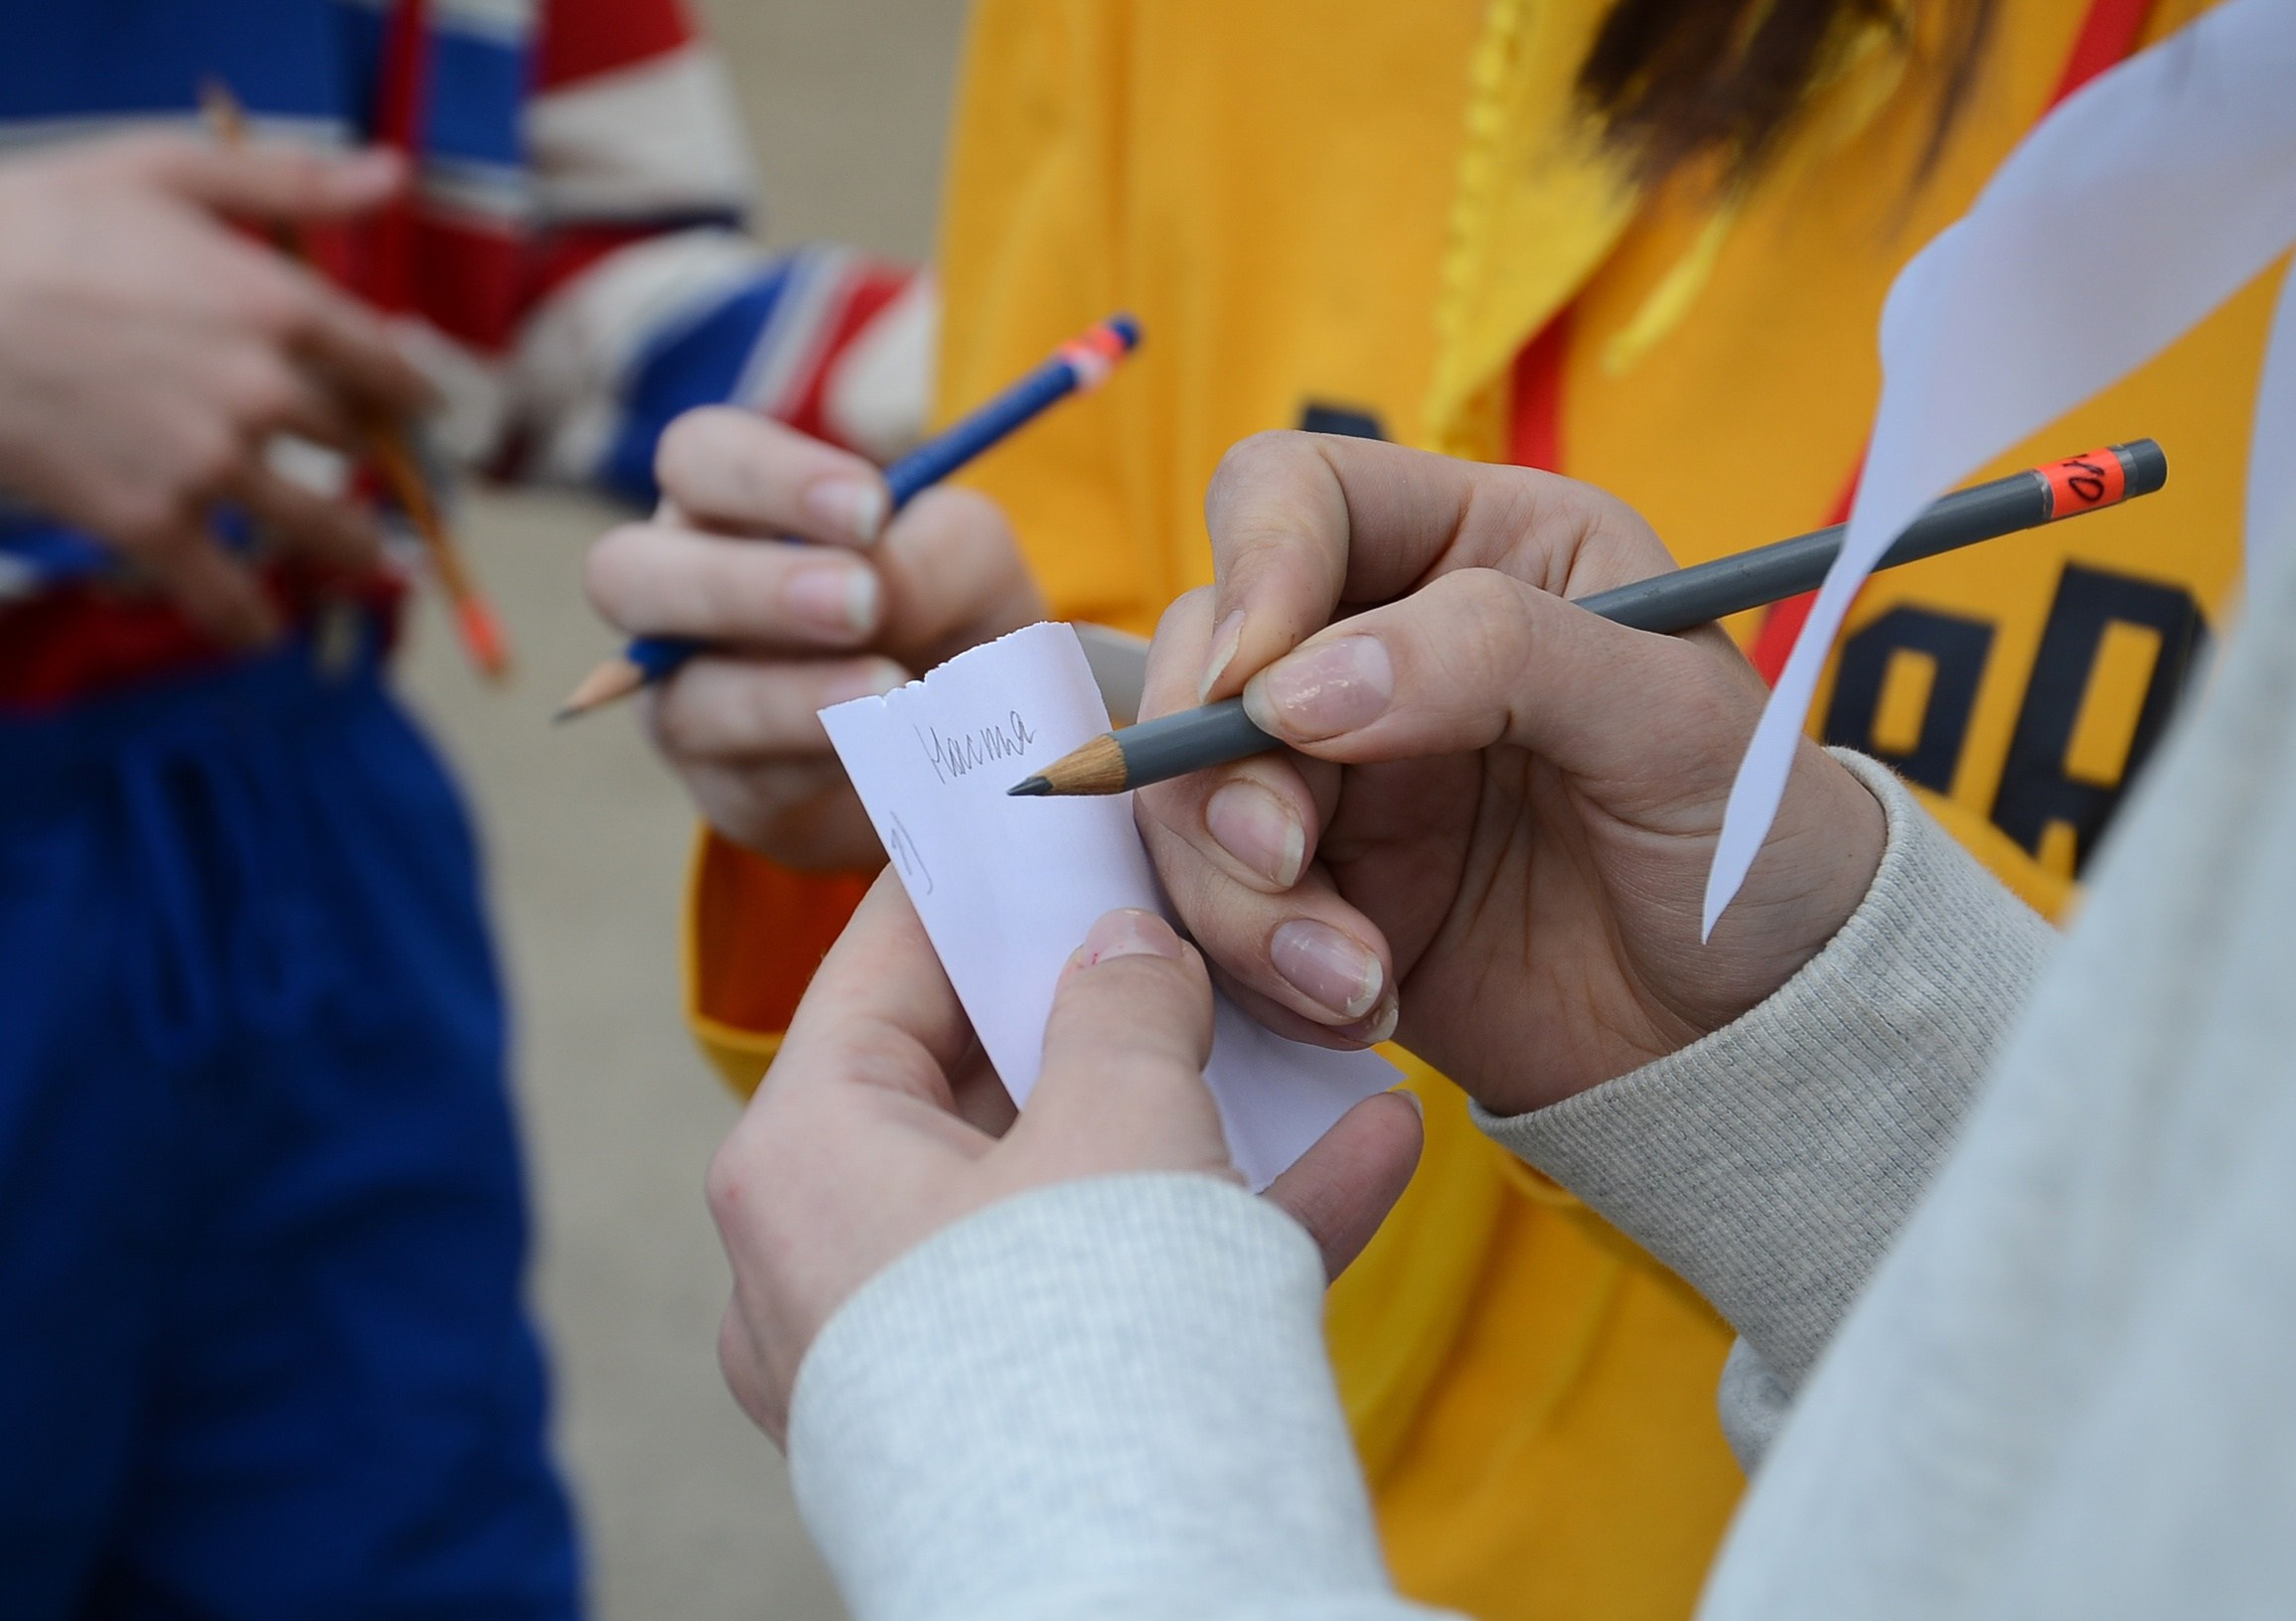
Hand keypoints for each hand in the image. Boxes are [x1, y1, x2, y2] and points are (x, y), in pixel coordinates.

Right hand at [0, 134, 432, 644]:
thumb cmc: (31, 223)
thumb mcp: (162, 172)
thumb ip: (289, 182)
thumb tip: (392, 173)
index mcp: (277, 306)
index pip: (388, 367)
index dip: (408, 391)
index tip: (417, 407)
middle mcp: (263, 392)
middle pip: (352, 443)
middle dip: (362, 456)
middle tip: (363, 470)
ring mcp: (210, 463)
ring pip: (320, 527)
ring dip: (348, 547)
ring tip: (361, 557)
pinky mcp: (148, 521)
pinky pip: (225, 593)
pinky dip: (248, 619)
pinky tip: (261, 628)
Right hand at [585, 408, 1044, 869]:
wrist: (982, 734)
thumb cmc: (951, 611)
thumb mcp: (970, 559)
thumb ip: (934, 550)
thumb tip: (878, 584)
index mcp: (727, 506)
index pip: (700, 458)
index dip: (770, 476)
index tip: (872, 507)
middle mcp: (680, 597)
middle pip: (627, 574)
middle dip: (745, 588)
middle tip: (860, 602)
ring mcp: (689, 701)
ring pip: (685, 701)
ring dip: (788, 696)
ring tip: (889, 690)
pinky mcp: (730, 791)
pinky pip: (748, 782)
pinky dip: (824, 762)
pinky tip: (888, 748)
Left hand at [708, 873, 1423, 1441]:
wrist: (1135, 1589)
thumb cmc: (1083, 1332)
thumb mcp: (1121, 1116)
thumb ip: (1123, 1001)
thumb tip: (1125, 948)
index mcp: (804, 1156)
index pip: (885, 963)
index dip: (985, 876)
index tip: (1055, 815)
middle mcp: (830, 1258)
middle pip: (984, 1079)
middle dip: (1122, 1010)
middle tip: (1198, 925)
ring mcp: (921, 1350)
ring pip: (1073, 1189)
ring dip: (1207, 1118)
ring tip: (1317, 1040)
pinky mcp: (1014, 1422)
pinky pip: (1120, 1290)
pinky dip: (1230, 1228)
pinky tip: (1374, 1151)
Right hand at [1135, 432, 1886, 1116]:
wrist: (1769, 1037)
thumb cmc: (1754, 842)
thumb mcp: (1669, 718)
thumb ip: (1496, 657)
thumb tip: (1295, 689)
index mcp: (1481, 547)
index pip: (1295, 494)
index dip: (1253, 570)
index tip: (1259, 687)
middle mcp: (1387, 646)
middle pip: (1208, 653)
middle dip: (1219, 766)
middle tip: (1285, 858)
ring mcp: (1343, 775)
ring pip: (1190, 792)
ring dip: (1237, 891)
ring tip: (1350, 975)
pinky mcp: (1321, 894)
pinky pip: (1215, 907)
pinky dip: (1257, 966)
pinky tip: (1361, 1006)